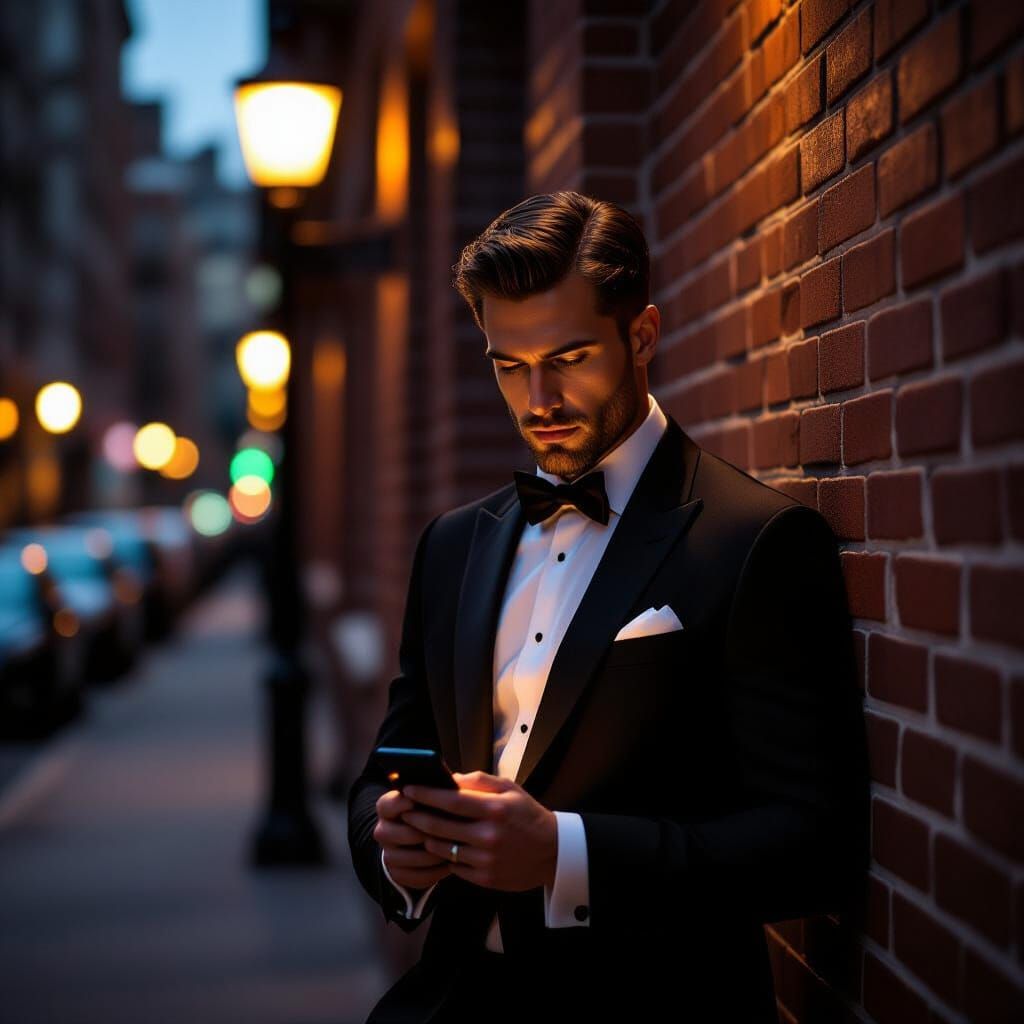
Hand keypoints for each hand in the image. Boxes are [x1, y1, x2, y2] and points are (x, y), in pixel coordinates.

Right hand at [374, 788, 453, 890]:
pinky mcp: (398, 875)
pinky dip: (436, 871)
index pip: (388, 804)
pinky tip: (450, 863)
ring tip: (455, 848)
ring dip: (434, 854)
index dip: (402, 804)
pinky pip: (418, 876)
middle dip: (425, 832)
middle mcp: (383, 831)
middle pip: (401, 833)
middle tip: (448, 829)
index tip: (418, 802)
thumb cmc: (432, 811)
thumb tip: (456, 782)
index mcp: (387, 807)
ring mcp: (388, 854)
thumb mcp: (432, 797)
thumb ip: (438, 789)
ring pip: (411, 857)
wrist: (420, 840)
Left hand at [402, 770, 557, 892]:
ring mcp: (486, 860)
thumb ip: (479, 781)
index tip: (409, 789)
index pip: (451, 801)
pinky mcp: (485, 879)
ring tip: (421, 829)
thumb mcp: (510, 789)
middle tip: (405, 810)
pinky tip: (443, 848)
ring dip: (427, 839)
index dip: (426, 794)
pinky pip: (454, 867)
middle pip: (440, 827)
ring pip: (443, 849)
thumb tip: (449, 778)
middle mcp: (489, 836)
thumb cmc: (528, 815)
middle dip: (417, 817)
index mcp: (495, 810)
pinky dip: (446, 857)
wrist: (553, 852)